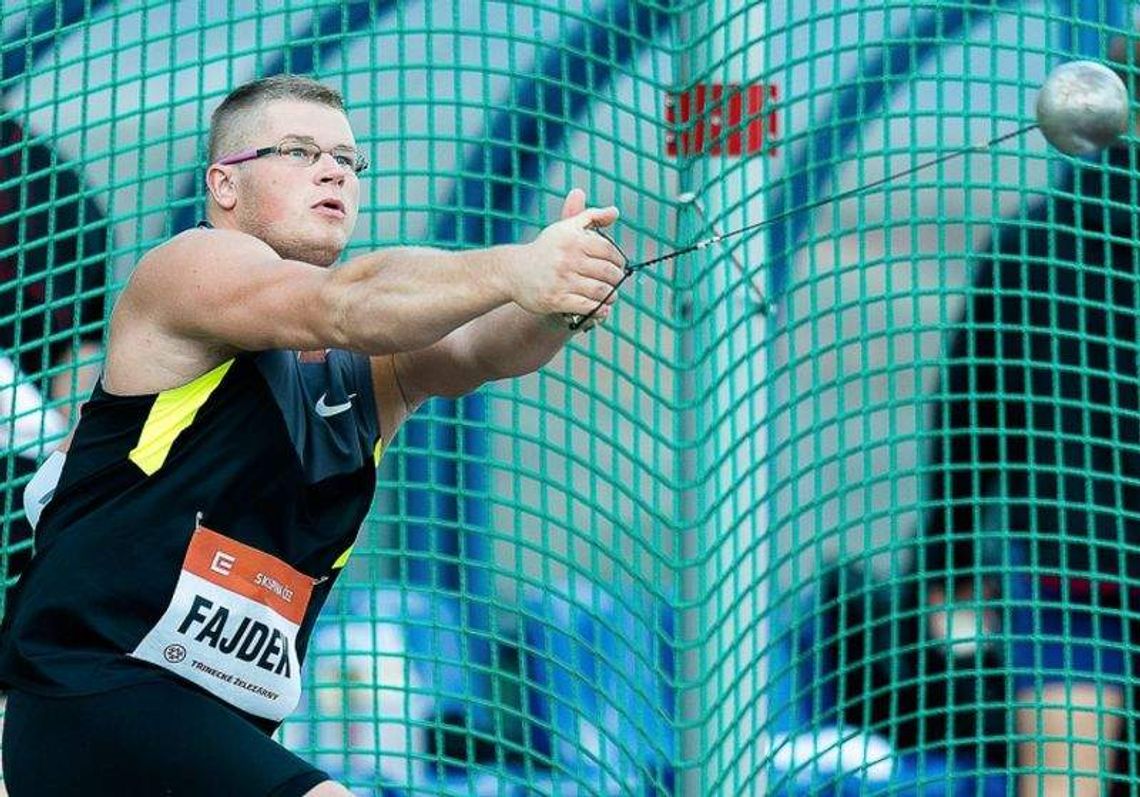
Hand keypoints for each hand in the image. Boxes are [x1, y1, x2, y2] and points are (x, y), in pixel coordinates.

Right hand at [507, 189, 624, 318]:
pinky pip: (587, 307)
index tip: (618, 266)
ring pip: (600, 291)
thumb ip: (591, 216)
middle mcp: (568, 259)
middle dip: (617, 279)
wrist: (514, 271)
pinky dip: (599, 310)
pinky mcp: (556, 299)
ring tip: (611, 295)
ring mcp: (562, 280)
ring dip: (611, 296)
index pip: (608, 251)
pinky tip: (602, 309)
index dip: (618, 260)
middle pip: (608, 272)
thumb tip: (616, 212)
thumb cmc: (546, 249)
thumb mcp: (565, 227)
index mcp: (573, 240)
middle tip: (616, 282)